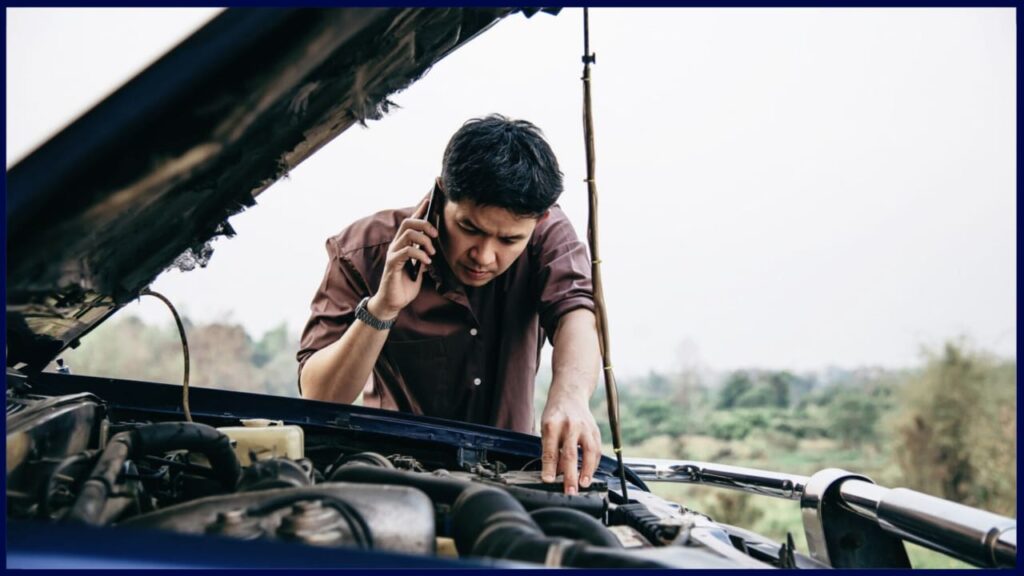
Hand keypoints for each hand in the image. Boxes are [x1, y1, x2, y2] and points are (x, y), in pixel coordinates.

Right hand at [369, 197, 437, 318]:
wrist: (393, 303)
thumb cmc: (404, 285)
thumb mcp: (419, 269)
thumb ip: (423, 256)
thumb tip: (433, 248)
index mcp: (402, 244)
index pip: (410, 222)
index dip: (419, 211)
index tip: (430, 201)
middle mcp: (396, 245)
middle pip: (408, 222)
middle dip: (424, 224)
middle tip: (436, 235)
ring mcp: (393, 253)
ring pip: (408, 234)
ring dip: (424, 241)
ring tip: (432, 253)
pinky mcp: (392, 264)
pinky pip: (406, 251)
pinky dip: (420, 254)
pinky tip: (426, 262)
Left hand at [540, 390, 601, 494]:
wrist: (570, 394)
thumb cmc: (555, 414)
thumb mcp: (546, 428)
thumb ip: (550, 449)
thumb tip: (555, 473)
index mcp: (552, 424)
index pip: (550, 450)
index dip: (549, 467)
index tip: (548, 481)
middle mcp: (570, 425)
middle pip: (570, 453)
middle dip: (570, 475)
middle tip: (569, 491)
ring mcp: (585, 427)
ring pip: (589, 452)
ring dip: (587, 471)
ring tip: (584, 485)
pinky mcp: (595, 430)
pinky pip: (597, 450)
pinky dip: (594, 464)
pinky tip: (589, 474)